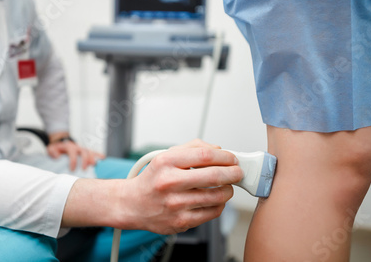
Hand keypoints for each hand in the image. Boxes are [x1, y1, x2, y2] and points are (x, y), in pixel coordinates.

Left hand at [47, 134, 104, 170]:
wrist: (62, 142)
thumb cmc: (57, 149)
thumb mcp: (51, 149)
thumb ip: (52, 152)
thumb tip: (57, 156)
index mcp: (69, 146)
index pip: (72, 152)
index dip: (73, 160)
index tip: (72, 169)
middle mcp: (78, 147)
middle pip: (84, 151)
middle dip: (85, 160)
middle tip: (84, 169)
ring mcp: (83, 148)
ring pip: (90, 151)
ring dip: (93, 158)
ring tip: (94, 165)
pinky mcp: (87, 151)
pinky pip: (94, 152)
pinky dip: (99, 155)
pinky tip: (103, 159)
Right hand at [119, 139, 242, 233]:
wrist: (133, 204)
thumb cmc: (153, 179)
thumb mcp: (166, 156)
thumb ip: (192, 148)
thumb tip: (218, 149)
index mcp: (165, 162)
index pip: (204, 155)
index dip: (224, 156)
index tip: (232, 158)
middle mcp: (169, 183)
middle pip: (213, 176)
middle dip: (233, 173)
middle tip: (237, 172)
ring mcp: (175, 204)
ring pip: (216, 197)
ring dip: (228, 190)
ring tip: (226, 186)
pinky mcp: (180, 222)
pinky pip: (211, 213)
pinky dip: (219, 205)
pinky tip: (214, 199)